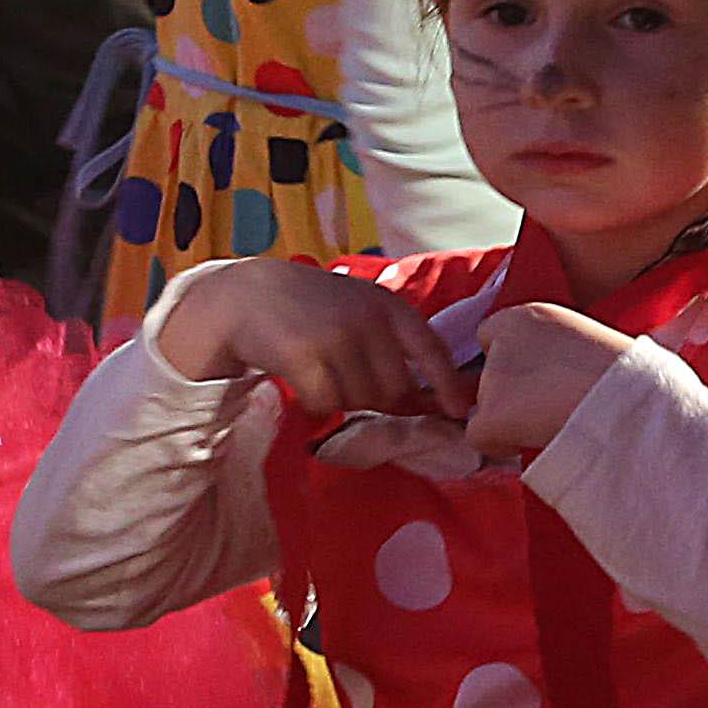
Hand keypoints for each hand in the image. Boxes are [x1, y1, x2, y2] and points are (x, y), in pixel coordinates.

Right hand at [152, 257, 468, 417]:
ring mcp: (336, 336)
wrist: (247, 295)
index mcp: (389, 306)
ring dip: (346, 401)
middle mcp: (368, 318)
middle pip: (396, 388)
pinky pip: (327, 404)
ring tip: (325, 377)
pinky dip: (318, 405)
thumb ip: (393, 344)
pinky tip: (304, 387)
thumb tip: (428, 401)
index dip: (449, 385)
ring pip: (361, 399)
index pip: (433, 349)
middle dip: (382, 401)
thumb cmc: (312, 309)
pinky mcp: (304, 355)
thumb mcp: (360, 308)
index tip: (460, 412)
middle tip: (353, 389)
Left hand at [468, 302, 638, 459]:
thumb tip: (536, 379)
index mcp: (529, 315)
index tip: (538, 378)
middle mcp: (503, 341)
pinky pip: (479, 436)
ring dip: (509, 418)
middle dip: (509, 393)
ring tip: (553, 421)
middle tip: (549, 405)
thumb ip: (549, 349)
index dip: (511, 361)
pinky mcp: (491, 415)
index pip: (490, 337)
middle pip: (487, 373)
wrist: (629, 404)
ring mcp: (493, 378)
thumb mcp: (585, 340)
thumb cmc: (625, 377)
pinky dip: (500, 443)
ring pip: (485, 406)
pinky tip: (535, 438)